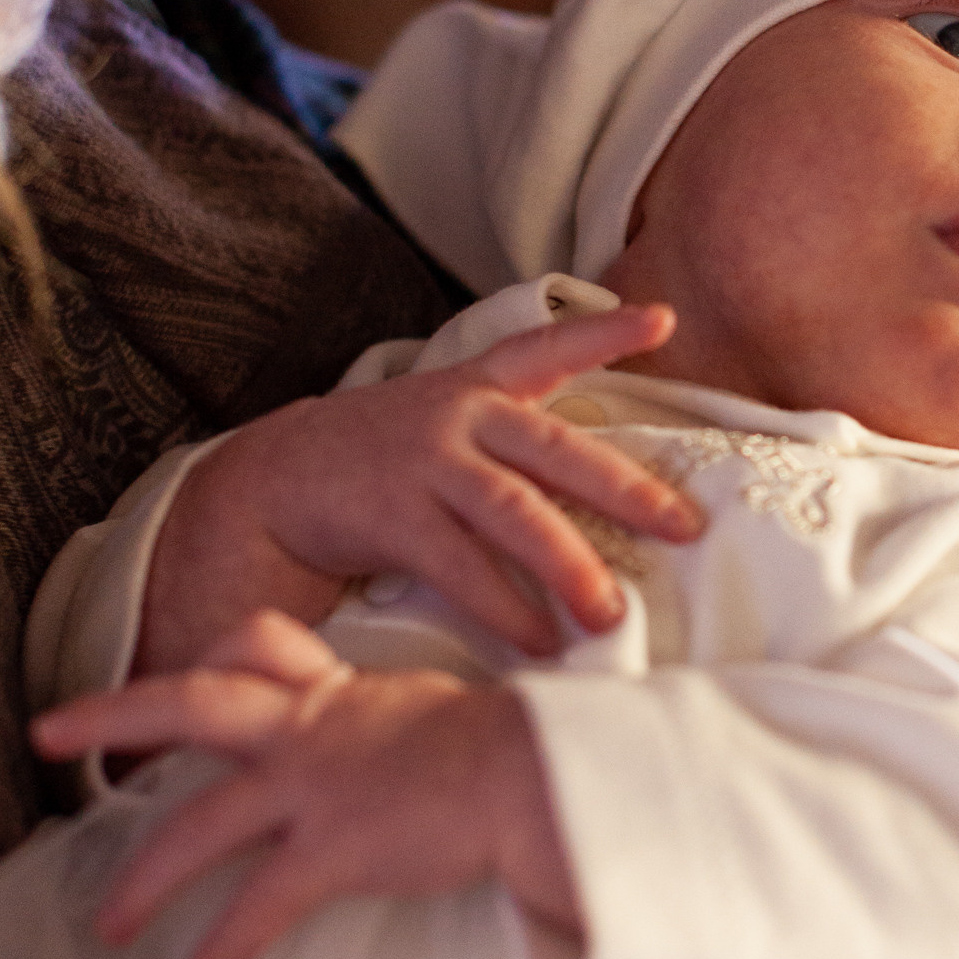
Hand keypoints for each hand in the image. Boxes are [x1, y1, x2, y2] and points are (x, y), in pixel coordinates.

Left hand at [35, 612, 580, 958]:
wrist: (544, 776)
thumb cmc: (518, 750)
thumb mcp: (442, 714)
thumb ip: (402, 723)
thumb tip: (415, 741)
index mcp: (340, 694)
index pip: (257, 646)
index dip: (216, 658)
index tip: (183, 675)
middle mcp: (312, 729)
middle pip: (190, 702)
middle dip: (110, 715)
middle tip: (46, 732)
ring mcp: (316, 787)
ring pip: (200, 822)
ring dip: (146, 878)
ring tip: (111, 924)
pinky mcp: (334, 849)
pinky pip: (258, 905)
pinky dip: (223, 948)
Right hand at [137, 305, 703, 672]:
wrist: (273, 482)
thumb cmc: (385, 462)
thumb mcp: (449, 426)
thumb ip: (515, 443)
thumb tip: (616, 494)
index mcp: (478, 389)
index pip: (548, 348)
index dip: (605, 332)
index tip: (663, 318)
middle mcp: (458, 415)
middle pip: (556, 450)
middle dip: (627, 490)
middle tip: (685, 527)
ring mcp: (424, 462)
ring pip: (514, 511)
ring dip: (568, 565)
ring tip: (610, 613)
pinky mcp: (391, 514)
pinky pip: (461, 566)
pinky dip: (506, 607)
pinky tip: (541, 640)